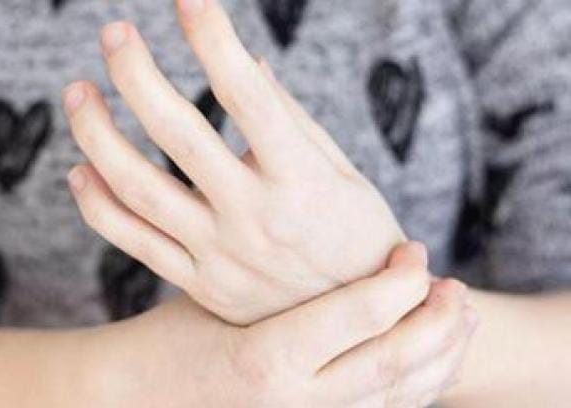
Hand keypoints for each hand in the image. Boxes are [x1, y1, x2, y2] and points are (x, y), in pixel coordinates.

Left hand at [63, 0, 403, 323]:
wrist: (359, 327)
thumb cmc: (360, 239)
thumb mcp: (347, 177)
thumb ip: (295, 122)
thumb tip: (250, 65)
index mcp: (302, 180)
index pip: (247, 95)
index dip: (213, 38)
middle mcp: (256, 217)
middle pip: (178, 134)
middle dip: (137, 74)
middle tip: (114, 33)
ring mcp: (221, 256)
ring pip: (138, 188)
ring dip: (97, 134)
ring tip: (77, 93)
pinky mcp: (200, 285)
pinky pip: (134, 242)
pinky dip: (99, 204)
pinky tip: (81, 169)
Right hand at [87, 243, 476, 406]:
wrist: (147, 394)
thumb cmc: (176, 332)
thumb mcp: (216, 288)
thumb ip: (264, 242)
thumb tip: (282, 162)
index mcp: (266, 357)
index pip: (361, 318)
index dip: (400, 282)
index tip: (415, 252)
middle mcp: (295, 403)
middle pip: (396, 365)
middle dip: (440, 325)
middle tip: (458, 288)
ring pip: (400, 398)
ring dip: (442, 358)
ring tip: (459, 317)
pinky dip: (420, 385)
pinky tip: (432, 355)